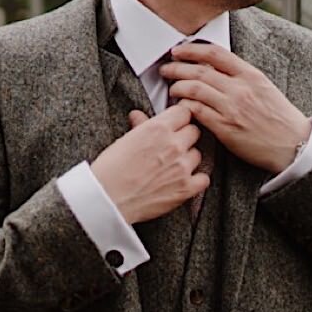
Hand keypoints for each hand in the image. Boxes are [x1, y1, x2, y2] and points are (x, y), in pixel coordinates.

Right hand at [90, 103, 210, 223]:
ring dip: (188, 159)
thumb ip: (140, 126)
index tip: (174, 125)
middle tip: (171, 147)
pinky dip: (196, 180)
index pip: (184, 112)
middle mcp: (174, 144)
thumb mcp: (124, 140)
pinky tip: (184, 181)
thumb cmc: (111, 170)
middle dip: (184, 137)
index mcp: (158, 128)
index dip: (178, 119)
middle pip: (194, 131)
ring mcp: (182, 166)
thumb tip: (139, 115)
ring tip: (172, 166)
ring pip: (198, 154)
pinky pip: (204, 178)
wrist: (108, 199)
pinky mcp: (186, 188)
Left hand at [158, 43, 311, 173]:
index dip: (191, 49)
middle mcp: (240, 89)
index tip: (178, 51)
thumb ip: (241, 76)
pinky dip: (185, 107)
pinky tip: (180, 107)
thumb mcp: (264, 87)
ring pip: (194, 90)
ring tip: (171, 89)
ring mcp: (232, 108)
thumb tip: (214, 68)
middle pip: (199, 71)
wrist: (294, 144)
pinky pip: (197, 112)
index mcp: (250, 75)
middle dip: (177, 68)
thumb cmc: (279, 117)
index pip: (215, 53)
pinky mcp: (226, 128)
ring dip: (177, 87)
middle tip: (166, 69)